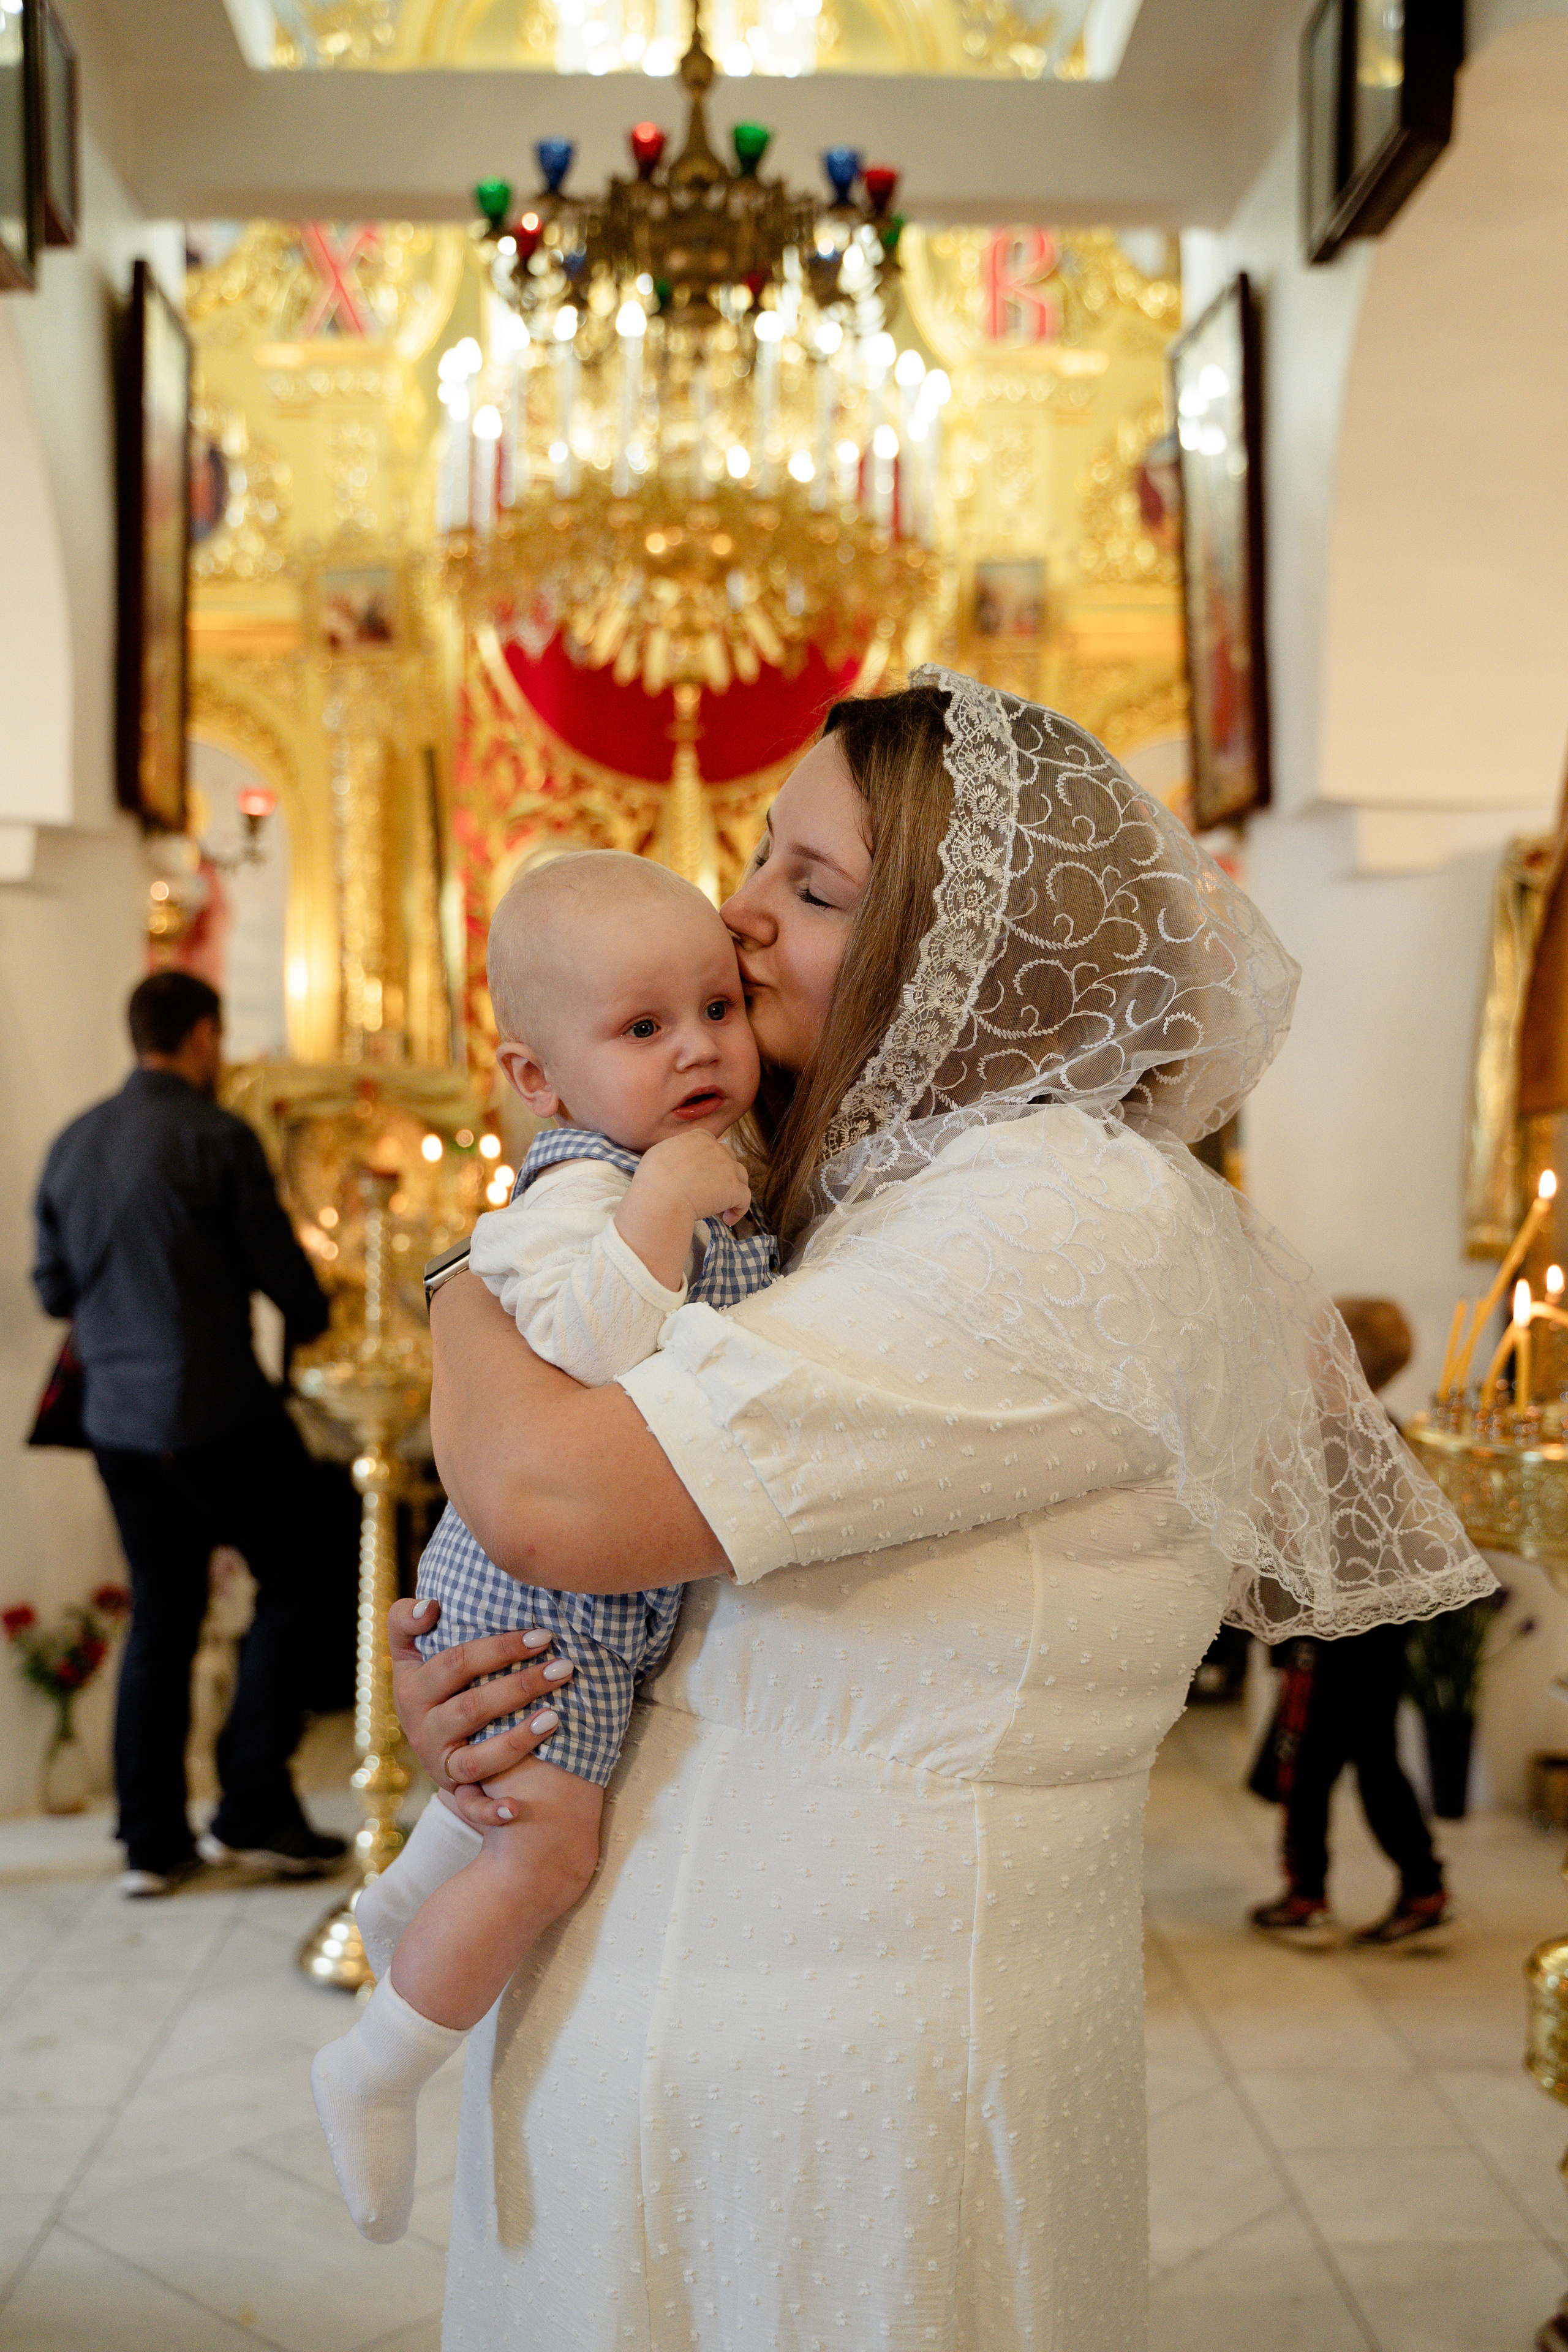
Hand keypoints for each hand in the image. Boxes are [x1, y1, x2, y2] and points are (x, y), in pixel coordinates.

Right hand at [389, 1596, 576, 1829]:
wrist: (429, 1736)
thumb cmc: (436, 1682)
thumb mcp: (411, 1652)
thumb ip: (408, 1621)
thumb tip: (432, 1605)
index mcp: (412, 1687)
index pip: (454, 1663)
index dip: (496, 1648)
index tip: (540, 1635)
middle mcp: (422, 1727)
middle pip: (473, 1707)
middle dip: (521, 1685)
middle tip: (565, 1667)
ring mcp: (439, 1762)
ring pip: (477, 1757)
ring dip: (517, 1740)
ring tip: (557, 1716)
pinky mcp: (454, 1791)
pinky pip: (470, 1806)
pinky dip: (491, 1812)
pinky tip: (517, 1808)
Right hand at [633, 1131, 751, 1227]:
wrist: (660, 1196)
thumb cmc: (653, 1179)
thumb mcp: (659, 1153)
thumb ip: (675, 1151)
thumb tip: (678, 1160)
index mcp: (698, 1139)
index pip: (711, 1142)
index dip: (711, 1157)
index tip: (704, 1173)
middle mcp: (716, 1149)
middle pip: (728, 1157)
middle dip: (723, 1172)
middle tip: (711, 1191)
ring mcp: (728, 1169)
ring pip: (741, 1175)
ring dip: (734, 1189)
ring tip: (722, 1207)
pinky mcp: (734, 1190)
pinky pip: (745, 1199)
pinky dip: (739, 1210)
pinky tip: (728, 1220)